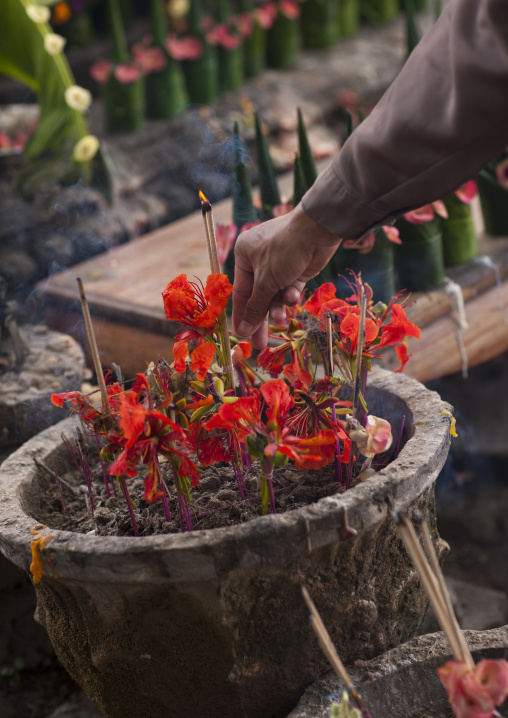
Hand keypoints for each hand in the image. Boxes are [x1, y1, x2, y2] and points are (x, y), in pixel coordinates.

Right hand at [232, 204, 341, 348]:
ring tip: (281, 319)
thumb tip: (242, 330)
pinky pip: (289, 288)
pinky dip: (290, 296)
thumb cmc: (284, 250)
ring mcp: (279, 266)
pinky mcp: (296, 270)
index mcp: (244, 256)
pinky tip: (293, 298)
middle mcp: (259, 261)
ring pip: (275, 295)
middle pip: (258, 297)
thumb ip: (256, 307)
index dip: (242, 315)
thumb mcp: (265, 281)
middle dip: (261, 319)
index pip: (240, 292)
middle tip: (260, 344)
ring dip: (277, 308)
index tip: (242, 335)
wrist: (317, 231)